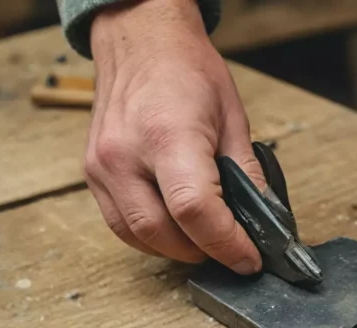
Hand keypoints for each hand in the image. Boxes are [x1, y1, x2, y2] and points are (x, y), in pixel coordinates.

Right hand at [85, 0, 262, 272]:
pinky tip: (175, 229)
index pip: (195, 210)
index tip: (247, 258)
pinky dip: (150, 235)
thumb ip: (248, 174)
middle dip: (203, 252)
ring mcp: (102, 166)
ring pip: (137, 236)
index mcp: (167, 136)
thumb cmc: (186, 70)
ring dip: (175, 249)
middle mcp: (125, 154)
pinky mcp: (92, 172)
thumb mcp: (233, 118)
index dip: (226, 243)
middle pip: (162, 233)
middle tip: (231, 252)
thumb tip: (264, 219)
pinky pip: (119, 223)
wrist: (139, 40)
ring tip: (206, 241)